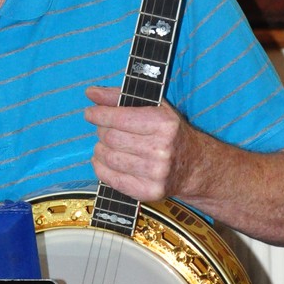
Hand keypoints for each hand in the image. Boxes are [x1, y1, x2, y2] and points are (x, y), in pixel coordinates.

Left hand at [84, 86, 192, 203]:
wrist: (194, 165)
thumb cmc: (171, 133)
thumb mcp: (154, 107)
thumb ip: (120, 97)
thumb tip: (91, 92)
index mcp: (164, 124)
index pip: (119, 118)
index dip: (99, 114)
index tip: (90, 113)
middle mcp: (161, 149)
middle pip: (111, 138)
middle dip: (101, 131)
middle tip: (104, 129)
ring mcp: (155, 173)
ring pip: (108, 158)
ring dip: (100, 149)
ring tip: (106, 145)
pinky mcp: (148, 191)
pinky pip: (111, 179)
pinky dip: (100, 168)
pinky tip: (104, 161)